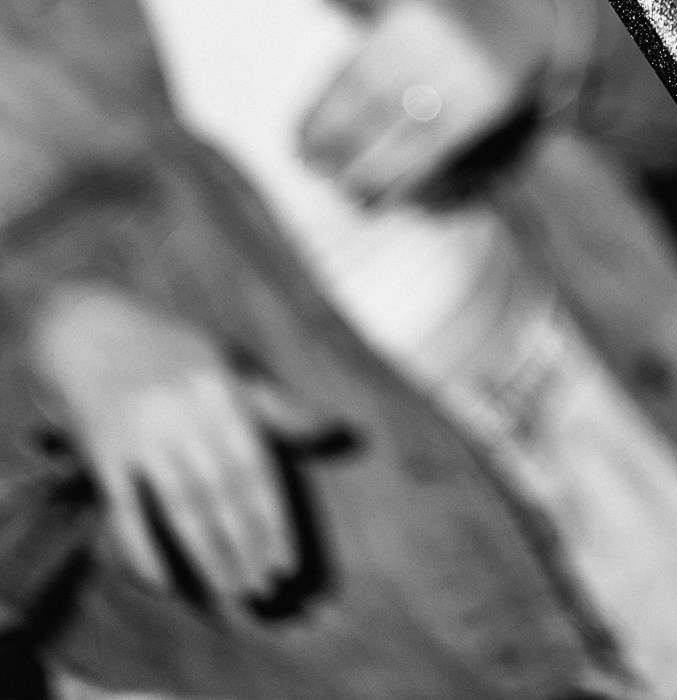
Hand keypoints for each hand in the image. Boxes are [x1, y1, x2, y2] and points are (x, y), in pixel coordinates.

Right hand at [29, 286, 318, 602]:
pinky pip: (126, 510)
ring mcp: (141, 434)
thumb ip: (279, 406)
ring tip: (229, 591)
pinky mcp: (103, 453)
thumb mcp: (230, 364)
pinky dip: (143, 548)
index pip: (254, 468)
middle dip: (244, 545)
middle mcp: (183, 413)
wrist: (91, 330)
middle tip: (261, 590)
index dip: (271, 519)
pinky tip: (164, 582)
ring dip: (207, 554)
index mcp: (220, 391)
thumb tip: (342, 430)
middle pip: (220, 493)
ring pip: (181, 506)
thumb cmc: (174, 351)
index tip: (285, 563)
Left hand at [298, 0, 540, 202]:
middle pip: (378, 104)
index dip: (323, 112)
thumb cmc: (443, 5)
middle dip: (339, 142)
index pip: (357, 73)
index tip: (296, 141)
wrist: (522, 19)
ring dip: (367, 169)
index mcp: (410, 8)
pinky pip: (439, 148)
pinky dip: (403, 179)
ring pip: (407, 132)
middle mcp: (440, 39)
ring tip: (339, 189)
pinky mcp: (486, 103)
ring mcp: (467, 73)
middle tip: (310, 168)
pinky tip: (376, 198)